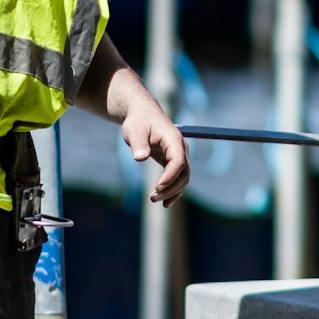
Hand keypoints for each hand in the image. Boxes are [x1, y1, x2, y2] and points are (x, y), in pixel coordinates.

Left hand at [113, 74, 190, 207]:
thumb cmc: (138, 121)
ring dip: (172, 192)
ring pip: (183, 178)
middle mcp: (180, 148)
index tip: (157, 188)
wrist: (142, 114)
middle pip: (183, 173)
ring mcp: (178, 155)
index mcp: (173, 140)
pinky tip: (165, 203)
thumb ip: (138, 144)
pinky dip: (173, 191)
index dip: (170, 177)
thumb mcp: (134, 130)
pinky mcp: (172, 161)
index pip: (178, 161)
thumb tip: (139, 158)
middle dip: (170, 188)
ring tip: (154, 200)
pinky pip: (178, 179)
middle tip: (152, 197)